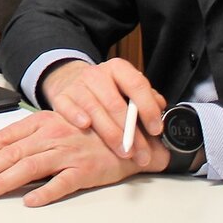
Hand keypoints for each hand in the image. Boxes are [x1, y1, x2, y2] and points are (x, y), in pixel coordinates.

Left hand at [0, 109, 166, 205]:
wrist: (129, 138)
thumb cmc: (89, 133)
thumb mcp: (55, 127)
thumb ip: (30, 139)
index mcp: (41, 122)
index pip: (3, 138)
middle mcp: (52, 135)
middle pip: (10, 154)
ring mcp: (68, 153)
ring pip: (28, 168)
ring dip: (2, 182)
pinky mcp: (85, 171)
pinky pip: (61, 183)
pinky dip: (45, 193)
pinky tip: (29, 202)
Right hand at [40, 57, 166, 157]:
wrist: (72, 80)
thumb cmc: (107, 91)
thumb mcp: (127, 89)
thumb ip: (146, 98)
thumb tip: (160, 108)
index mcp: (118, 69)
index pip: (137, 85)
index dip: (148, 109)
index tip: (156, 130)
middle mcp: (97, 74)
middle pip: (116, 103)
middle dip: (131, 132)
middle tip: (141, 153)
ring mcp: (77, 85)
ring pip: (94, 108)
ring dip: (110, 134)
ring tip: (123, 152)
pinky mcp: (61, 97)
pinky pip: (67, 107)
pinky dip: (76, 116)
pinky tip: (86, 127)